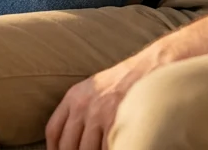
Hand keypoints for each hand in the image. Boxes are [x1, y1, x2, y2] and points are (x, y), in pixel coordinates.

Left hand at [46, 51, 162, 149]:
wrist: (153, 67)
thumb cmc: (125, 81)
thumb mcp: (95, 88)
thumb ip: (80, 109)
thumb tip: (73, 136)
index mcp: (74, 97)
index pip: (54, 130)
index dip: (54, 149)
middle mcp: (83, 106)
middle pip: (68, 145)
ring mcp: (100, 114)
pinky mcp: (118, 121)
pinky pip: (107, 147)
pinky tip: (117, 147)